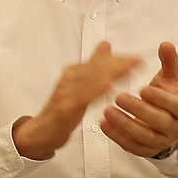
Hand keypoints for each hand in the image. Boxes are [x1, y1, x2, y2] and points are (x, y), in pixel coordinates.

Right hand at [13, 41, 144, 160]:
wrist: (40, 132)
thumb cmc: (60, 111)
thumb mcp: (78, 86)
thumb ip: (93, 66)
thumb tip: (106, 45)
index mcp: (74, 73)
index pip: (99, 62)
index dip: (118, 59)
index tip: (136, 58)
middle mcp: (69, 79)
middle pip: (97, 68)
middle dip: (119, 63)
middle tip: (137, 61)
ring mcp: (66, 93)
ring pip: (91, 79)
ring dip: (112, 73)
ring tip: (129, 69)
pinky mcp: (64, 108)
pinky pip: (83, 97)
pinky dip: (96, 90)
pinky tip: (108, 86)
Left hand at [102, 42, 177, 158]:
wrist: (161, 121)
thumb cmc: (164, 96)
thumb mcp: (169, 78)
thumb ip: (169, 62)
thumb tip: (166, 45)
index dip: (163, 99)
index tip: (144, 89)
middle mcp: (177, 128)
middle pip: (161, 122)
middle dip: (139, 110)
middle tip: (119, 97)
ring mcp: (162, 142)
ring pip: (145, 137)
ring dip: (125, 124)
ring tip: (107, 110)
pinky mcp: (147, 151)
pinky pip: (132, 147)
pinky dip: (117, 137)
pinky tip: (104, 124)